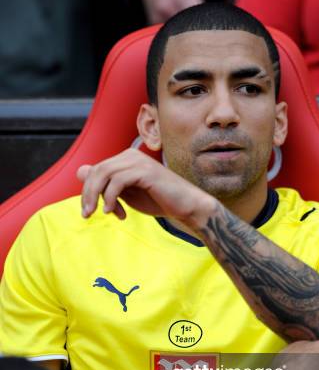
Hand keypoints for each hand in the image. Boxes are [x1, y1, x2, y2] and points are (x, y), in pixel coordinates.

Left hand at [78, 148, 214, 225]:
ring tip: (97, 214)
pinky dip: (110, 198)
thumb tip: (80, 171)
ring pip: (104, 174)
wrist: (187, 206)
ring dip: (95, 196)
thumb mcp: (127, 194)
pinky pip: (117, 182)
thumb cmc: (159, 201)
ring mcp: (138, 161)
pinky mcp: (145, 171)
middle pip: (97, 170)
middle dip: (88, 193)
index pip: (96, 170)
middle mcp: (130, 155)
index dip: (89, 191)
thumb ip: (106, 184)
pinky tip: (113, 212)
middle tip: (86, 214)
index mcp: (126, 159)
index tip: (94, 211)